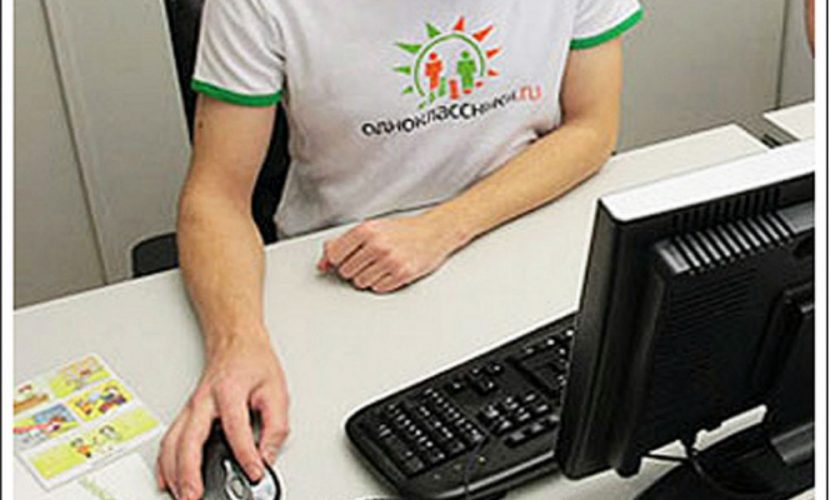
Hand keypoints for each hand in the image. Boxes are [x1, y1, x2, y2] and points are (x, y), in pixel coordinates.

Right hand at [156, 330, 288, 499]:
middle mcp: (204, 401)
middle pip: (189, 440)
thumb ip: (276, 426)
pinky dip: (165, 462)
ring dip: (173, 472)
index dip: (246, 454)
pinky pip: (169, 440)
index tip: (255, 472)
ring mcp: (191, 408)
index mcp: (229, 391)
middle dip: (190, 472)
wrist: (236, 342)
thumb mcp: (276, 390)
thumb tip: (268, 455)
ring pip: (173, 443)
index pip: (236, 429)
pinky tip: (167, 479)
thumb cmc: (253, 362)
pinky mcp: (187, 414)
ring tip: (181, 494)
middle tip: (195, 496)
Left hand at [317, 213, 467, 292]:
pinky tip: (389, 271)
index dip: (337, 259)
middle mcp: (377, 245)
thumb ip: (344, 243)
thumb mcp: (372, 228)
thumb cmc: (403, 230)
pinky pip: (378, 288)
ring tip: (380, 265)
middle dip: (354, 268)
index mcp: (366, 230)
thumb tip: (323, 262)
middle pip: (346, 271)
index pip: (334, 255)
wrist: (434, 232)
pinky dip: (381, 283)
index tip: (343, 258)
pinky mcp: (402, 273)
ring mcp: (390, 260)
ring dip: (367, 277)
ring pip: (360, 282)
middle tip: (368, 259)